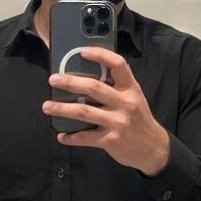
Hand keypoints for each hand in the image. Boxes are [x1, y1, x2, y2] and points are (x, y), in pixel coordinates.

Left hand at [42, 47, 169, 176]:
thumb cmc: (139, 120)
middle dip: (70, 82)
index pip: (118, 65)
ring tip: (48, 106)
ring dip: (62, 109)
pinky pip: (86, 137)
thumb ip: (116, 88)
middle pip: (93, 87)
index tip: (82, 51)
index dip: (100, 55)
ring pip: (84, 112)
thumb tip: (86, 78)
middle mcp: (125, 103)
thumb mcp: (134, 98)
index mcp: (131, 89)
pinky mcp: (111, 140)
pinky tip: (62, 135)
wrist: (153, 148)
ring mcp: (118, 122)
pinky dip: (71, 137)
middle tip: (53, 80)